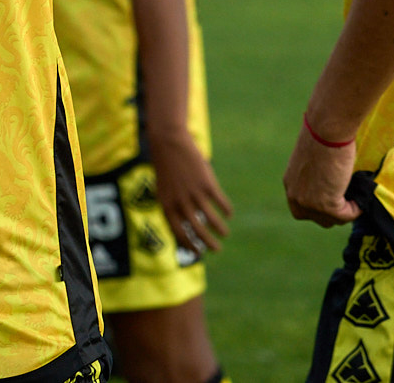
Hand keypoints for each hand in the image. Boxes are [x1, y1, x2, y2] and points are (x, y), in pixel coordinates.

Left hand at [149, 128, 232, 255]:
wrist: (168, 142)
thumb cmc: (166, 167)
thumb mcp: (164, 189)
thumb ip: (173, 206)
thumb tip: (187, 223)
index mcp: (167, 205)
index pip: (178, 233)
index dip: (189, 245)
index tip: (198, 252)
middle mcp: (180, 202)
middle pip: (197, 230)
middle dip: (208, 243)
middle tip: (217, 249)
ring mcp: (194, 193)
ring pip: (211, 219)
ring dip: (220, 229)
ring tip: (225, 234)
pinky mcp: (207, 183)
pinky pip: (220, 202)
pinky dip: (226, 210)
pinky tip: (229, 213)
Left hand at [283, 121, 360, 226]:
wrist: (326, 130)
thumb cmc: (323, 138)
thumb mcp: (313, 162)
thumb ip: (315, 179)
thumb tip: (332, 190)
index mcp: (291, 184)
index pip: (303, 210)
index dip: (322, 208)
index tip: (338, 199)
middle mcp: (295, 196)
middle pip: (318, 219)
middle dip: (335, 212)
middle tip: (349, 199)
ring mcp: (308, 203)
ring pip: (332, 220)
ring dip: (346, 210)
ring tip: (355, 195)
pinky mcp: (325, 204)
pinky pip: (345, 216)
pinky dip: (356, 209)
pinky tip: (359, 197)